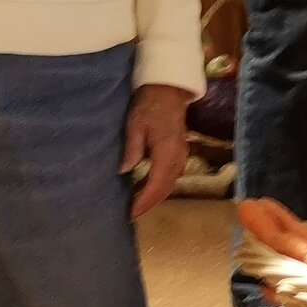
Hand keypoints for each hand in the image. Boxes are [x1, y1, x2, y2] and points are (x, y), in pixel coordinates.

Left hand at [121, 83, 189, 220]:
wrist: (168, 92)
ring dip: (156, 196)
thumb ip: (132, 149)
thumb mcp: (135, 126)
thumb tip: (124, 171)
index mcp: (167, 153)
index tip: (131, 213)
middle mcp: (178, 158)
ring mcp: (181, 155)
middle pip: (166, 188)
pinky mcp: (180, 152)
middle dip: (150, 204)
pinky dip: (161, 186)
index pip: (156, 185)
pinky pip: (172, 176)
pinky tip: (148, 187)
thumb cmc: (149, 106)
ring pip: (171, 184)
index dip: (144, 201)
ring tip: (138, 204)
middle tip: (133, 214)